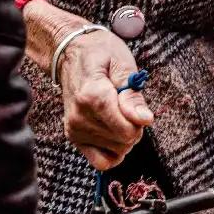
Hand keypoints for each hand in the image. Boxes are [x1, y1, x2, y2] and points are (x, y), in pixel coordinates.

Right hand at [28, 4, 152, 171]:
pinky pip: (100, 161)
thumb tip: (144, 120)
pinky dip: (112, 152)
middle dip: (133, 127)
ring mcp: (75, 128)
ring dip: (123, 137)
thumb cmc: (99, 53)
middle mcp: (80, 116)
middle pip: (124, 142)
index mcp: (93, 96)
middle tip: (126, 107)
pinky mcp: (73, 136)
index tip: (134, 104)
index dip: (139, 120)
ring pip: (116, 152)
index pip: (127, 130)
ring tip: (116, 114)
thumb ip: (133, 94)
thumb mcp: (122, 64)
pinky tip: (113, 135)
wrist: (70, 52)